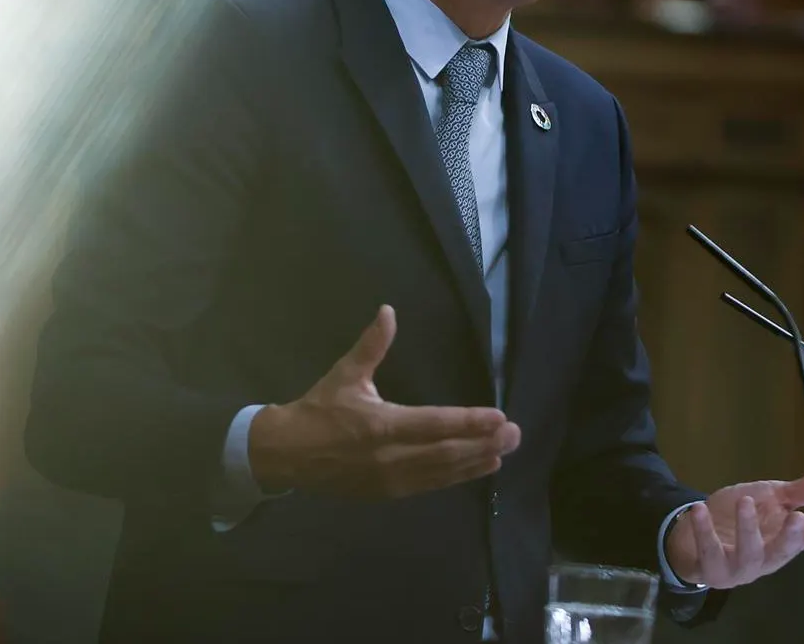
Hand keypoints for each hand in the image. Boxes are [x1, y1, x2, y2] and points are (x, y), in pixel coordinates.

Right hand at [249, 305, 519, 498]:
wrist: (287, 455)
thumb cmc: (319, 410)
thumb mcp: (344, 375)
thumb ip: (371, 346)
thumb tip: (388, 311)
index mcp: (381, 425)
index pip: (435, 424)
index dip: (470, 422)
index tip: (499, 418)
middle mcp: (390, 456)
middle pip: (447, 453)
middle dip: (484, 444)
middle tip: (516, 435)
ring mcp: (391, 479)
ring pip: (442, 473)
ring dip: (476, 463)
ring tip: (504, 452)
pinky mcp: (388, 493)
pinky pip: (430, 486)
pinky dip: (457, 477)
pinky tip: (478, 468)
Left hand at [665, 468, 803, 589]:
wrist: (695, 535)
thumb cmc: (740, 518)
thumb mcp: (773, 498)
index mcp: (783, 542)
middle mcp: (765, 559)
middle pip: (782, 552)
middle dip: (790, 537)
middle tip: (796, 517)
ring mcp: (738, 567)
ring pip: (748, 554)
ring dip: (747, 529)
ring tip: (745, 501)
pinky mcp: (711, 567)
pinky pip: (708, 550)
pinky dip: (704, 530)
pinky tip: (700, 509)